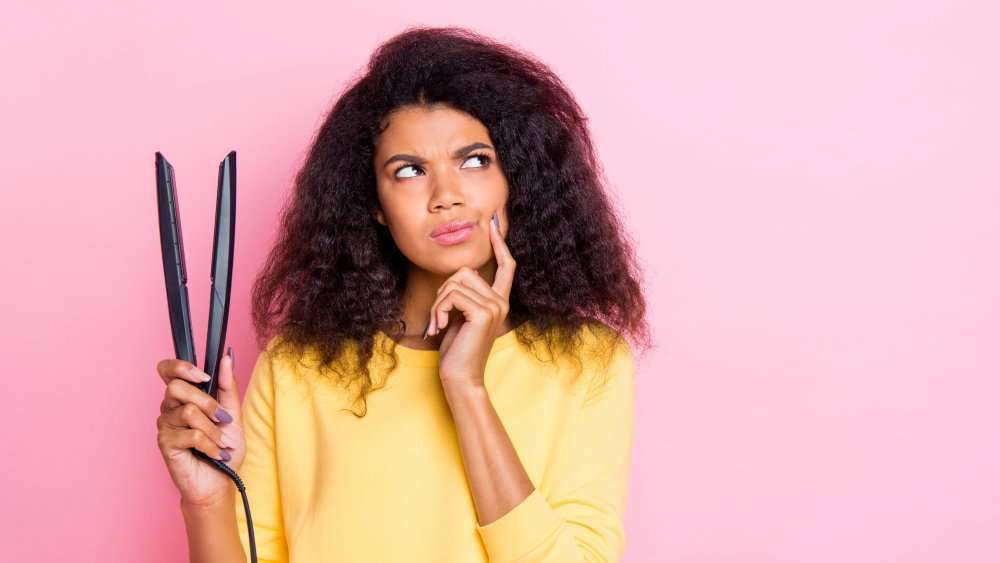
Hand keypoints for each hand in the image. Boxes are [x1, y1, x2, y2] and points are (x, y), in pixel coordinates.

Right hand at [155, 350, 245, 507]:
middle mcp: (170, 408)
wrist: (221, 481)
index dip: (181, 367)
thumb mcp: (233, 413)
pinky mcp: (165, 444)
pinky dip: (210, 444)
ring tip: (222, 443)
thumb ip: (228, 386)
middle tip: (223, 419)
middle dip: (207, 403)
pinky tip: (216, 454)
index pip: (167, 370)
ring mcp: (165, 425)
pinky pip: (190, 435)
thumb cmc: (225, 447)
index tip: (204, 376)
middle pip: (177, 387)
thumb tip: (227, 358)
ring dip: (212, 429)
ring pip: (188, 412)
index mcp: (184, 396)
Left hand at [427, 212, 515, 384]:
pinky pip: (453, 295)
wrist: (460, 377)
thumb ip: (465, 296)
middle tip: (439, 316)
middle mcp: (501, 302)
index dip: (500, 245)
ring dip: (439, 302)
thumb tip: (460, 274)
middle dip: (444, 290)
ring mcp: (495, 307)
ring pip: (456, 282)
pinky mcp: (483, 314)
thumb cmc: (457, 350)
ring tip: (439, 323)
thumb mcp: (460, 317)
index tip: (493, 225)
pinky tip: (439, 326)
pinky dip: (439, 309)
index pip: (507, 266)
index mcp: (499, 302)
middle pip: (467, 271)